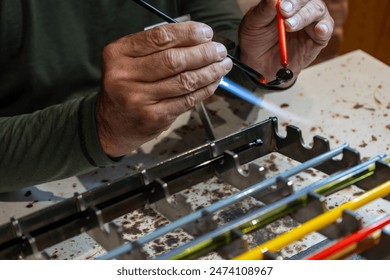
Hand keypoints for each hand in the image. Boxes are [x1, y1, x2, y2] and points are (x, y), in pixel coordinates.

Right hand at [96, 21, 232, 156]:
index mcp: (118, 54)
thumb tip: (197, 40)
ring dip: (209, 71)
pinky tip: (213, 82)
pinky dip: (205, 89)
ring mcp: (139, 99)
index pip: (159, 37)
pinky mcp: (154, 117)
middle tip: (219, 50)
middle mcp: (125, 76)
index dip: (188, 33)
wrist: (111, 125)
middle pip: (174, 60)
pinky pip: (187, 100)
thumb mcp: (128, 61)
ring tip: (222, 65)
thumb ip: (154, 49)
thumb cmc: (125, 88)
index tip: (206, 33)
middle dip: (204, 53)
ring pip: (185, 81)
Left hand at [238, 0, 333, 83]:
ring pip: (318, 11)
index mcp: (286, 1)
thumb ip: (264, 10)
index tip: (281, 6)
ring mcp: (311, 22)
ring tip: (290, 26)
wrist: (259, 63)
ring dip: (304, 17)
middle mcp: (301, 8)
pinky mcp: (318, 38)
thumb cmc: (256, 39)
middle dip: (296, 5)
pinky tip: (319, 29)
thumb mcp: (254, 24)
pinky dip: (324, 28)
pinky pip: (326, 29)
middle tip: (284, 13)